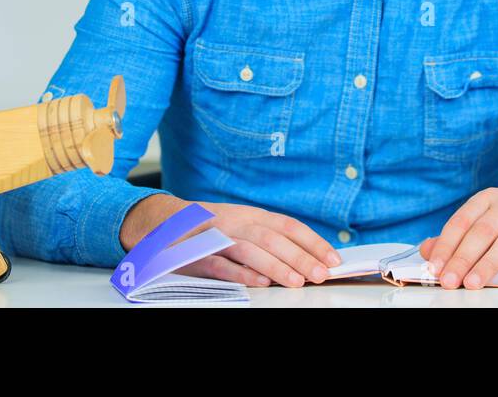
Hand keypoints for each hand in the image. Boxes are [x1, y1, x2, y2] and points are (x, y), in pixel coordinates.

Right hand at [120, 196, 340, 287]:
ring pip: (251, 249)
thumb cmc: (210, 229)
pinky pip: (222, 264)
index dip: (313, 242)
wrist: (163, 224)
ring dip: (276, 265)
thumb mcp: (242, 226)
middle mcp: (236, 222)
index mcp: (251, 215)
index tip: (333, 258)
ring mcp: (217, 238)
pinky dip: (241, 273)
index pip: (289, 226)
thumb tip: (309, 256)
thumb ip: (270, 238)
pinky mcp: (198, 256)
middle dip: (300, 256)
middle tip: (320, 273)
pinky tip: (259, 282)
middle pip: (273, 238)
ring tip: (297, 281)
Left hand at [418, 187, 497, 290]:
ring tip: (473, 284)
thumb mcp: (489, 220)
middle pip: (482, 231)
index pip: (462, 221)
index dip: (446, 245)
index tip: (435, 266)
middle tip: (449, 279)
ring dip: (488, 264)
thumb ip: (460, 236)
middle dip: (463, 258)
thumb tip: (428, 251)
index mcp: (489, 198)